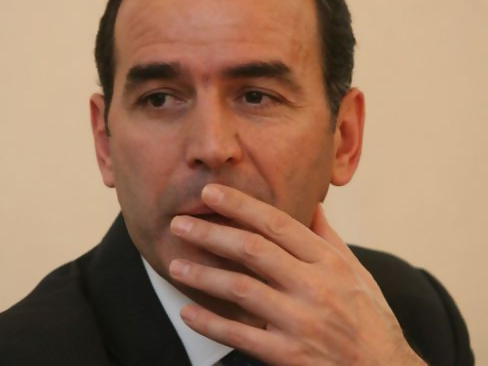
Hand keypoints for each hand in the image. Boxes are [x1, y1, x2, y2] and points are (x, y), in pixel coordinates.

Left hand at [168, 184, 425, 364]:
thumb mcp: (354, 271)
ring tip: (175, 266)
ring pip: (242, 290)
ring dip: (203, 276)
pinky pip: (242, 337)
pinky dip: (212, 324)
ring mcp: (302, 323)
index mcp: (329, 262)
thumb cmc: (368, 318)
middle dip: (211, 234)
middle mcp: (315, 287)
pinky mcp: (290, 356)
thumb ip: (326, 237)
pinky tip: (188, 313)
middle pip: (253, 251)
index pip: (277, 224)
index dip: (240, 206)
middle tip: (179, 223)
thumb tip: (310, 202)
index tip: (211, 193)